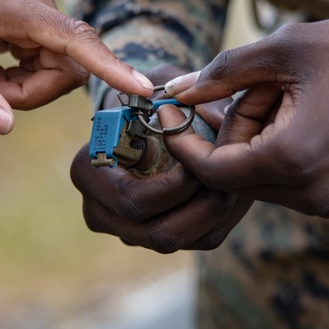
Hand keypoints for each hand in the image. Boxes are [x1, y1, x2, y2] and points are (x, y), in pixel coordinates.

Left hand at [0, 0, 153, 133]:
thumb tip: (5, 126)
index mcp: (19, 8)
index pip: (77, 41)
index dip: (109, 68)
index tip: (142, 89)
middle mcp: (38, 5)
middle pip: (66, 69)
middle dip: (28, 92)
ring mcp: (38, 13)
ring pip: (55, 71)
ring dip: (19, 86)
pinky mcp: (34, 22)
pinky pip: (43, 64)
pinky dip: (15, 77)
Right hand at [69, 64, 251, 252]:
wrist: (146, 118)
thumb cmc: (151, 99)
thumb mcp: (163, 87)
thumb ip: (187, 98)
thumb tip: (218, 119)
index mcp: (87, 172)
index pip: (131, 200)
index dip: (174, 188)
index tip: (203, 162)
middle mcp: (101, 210)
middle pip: (160, 234)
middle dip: (204, 208)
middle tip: (232, 179)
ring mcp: (129, 231)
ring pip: (183, 241)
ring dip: (219, 214)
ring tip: (241, 182)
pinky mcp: (158, 236)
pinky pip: (197, 240)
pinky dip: (224, 218)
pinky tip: (239, 191)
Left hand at [159, 8, 328, 216]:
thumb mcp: (283, 49)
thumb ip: (222, 72)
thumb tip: (175, 92)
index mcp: (293, 160)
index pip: (211, 171)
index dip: (182, 140)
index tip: (167, 107)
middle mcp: (310, 194)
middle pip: (232, 174)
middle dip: (228, 129)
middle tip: (256, 83)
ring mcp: (327, 202)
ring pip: (256, 176)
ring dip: (252, 136)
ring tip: (285, 92)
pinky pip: (282, 178)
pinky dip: (274, 146)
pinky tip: (299, 109)